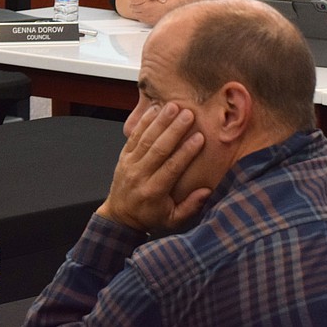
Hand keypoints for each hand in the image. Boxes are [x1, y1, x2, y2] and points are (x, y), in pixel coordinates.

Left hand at [96, 102, 210, 233]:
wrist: (119, 217)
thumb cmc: (150, 217)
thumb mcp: (172, 220)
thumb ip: (190, 207)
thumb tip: (206, 192)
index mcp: (153, 191)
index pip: (171, 168)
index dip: (186, 152)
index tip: (199, 137)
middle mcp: (140, 176)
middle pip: (158, 149)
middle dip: (174, 130)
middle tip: (188, 114)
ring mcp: (130, 164)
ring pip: (146, 139)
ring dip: (160, 121)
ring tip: (173, 106)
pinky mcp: (124, 156)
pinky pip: (134, 136)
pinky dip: (144, 122)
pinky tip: (155, 109)